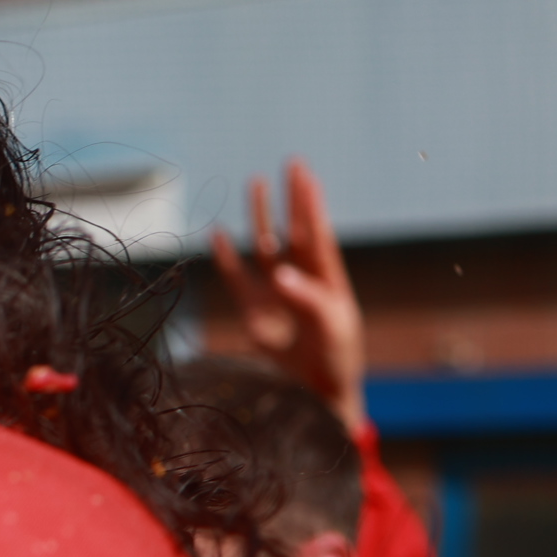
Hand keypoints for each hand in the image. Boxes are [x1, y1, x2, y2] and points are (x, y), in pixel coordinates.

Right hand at [206, 159, 366, 432]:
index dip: (310, 202)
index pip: (317, 232)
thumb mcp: (330, 327)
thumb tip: (280, 274)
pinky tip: (219, 235)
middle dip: (291, 199)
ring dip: (261, 218)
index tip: (303, 173)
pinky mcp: (256, 313)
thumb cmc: (336, 358)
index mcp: (328, 279)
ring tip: (255, 184)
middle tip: (290, 164)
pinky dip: (227, 258)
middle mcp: (302, 279)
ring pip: (266, 247)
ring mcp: (277, 294)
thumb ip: (307, 299)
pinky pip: (238, 279)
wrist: (319, 392)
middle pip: (294, 230)